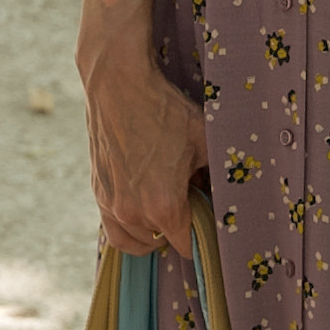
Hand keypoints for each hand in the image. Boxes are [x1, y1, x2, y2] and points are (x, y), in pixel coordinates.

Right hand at [77, 1, 207, 257]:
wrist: (117, 83)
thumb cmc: (163, 109)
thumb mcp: (204, 139)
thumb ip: (218, 174)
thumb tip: (231, 194)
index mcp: (164, 205)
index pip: (188, 246)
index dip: (203, 238)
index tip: (211, 226)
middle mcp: (133, 212)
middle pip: (164, 243)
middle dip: (181, 229)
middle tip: (193, 204)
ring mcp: (111, 205)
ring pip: (137, 243)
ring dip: (154, 235)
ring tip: (168, 212)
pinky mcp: (98, 193)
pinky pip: (114, 232)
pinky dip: (130, 231)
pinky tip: (143, 215)